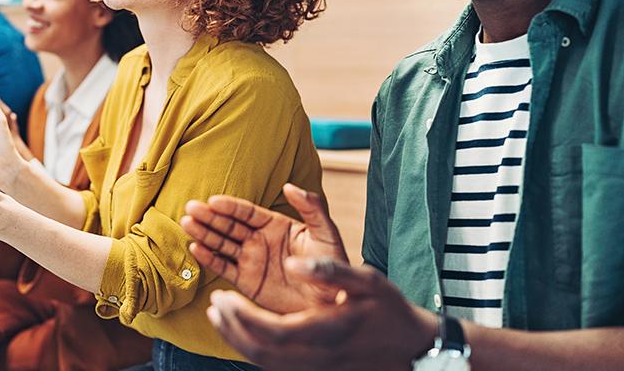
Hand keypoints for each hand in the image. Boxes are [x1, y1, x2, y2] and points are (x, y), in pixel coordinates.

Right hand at [181, 183, 347, 312]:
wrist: (330, 302)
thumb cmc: (331, 265)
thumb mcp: (325, 233)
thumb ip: (311, 207)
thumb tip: (290, 186)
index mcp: (275, 225)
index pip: (246, 212)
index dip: (229, 206)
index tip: (213, 201)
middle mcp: (259, 240)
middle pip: (229, 225)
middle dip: (209, 217)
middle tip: (190, 209)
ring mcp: (251, 260)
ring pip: (222, 243)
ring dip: (204, 234)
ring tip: (186, 225)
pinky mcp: (246, 281)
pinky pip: (223, 267)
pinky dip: (209, 259)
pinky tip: (196, 248)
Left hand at [207, 259, 435, 370]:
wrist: (409, 346)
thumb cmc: (389, 309)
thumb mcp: (367, 281)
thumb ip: (329, 271)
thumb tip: (294, 262)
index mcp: (325, 331)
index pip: (271, 331)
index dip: (241, 317)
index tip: (223, 296)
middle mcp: (315, 355)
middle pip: (260, 351)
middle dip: (231, 328)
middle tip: (214, 304)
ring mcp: (313, 367)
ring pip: (263, 361)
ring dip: (236, 339)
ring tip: (219, 315)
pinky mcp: (312, 369)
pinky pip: (272, 365)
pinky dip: (251, 348)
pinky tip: (242, 330)